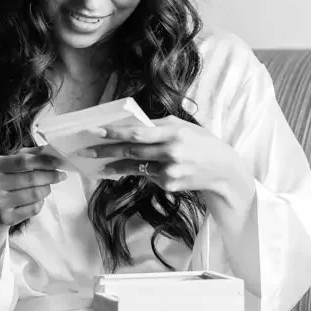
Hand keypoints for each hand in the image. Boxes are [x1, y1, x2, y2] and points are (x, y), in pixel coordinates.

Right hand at [0, 147, 67, 226]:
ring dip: (46, 189)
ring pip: (35, 194)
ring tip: (47, 186)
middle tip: (61, 175)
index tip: (60, 162)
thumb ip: (27, 155)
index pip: (23, 161)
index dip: (44, 161)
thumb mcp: (8, 164)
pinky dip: (40, 202)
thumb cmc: (2, 182)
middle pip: (31, 178)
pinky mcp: (6, 218)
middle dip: (51, 176)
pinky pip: (33, 208)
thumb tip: (49, 150)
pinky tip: (37, 199)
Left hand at [79, 115, 245, 194]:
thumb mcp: (184, 127)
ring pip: (135, 167)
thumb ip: (158, 125)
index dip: (115, 133)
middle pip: (131, 151)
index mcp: (174, 133)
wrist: (223, 172)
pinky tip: (141, 169)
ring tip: (101, 165)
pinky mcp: (168, 185)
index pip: (138, 133)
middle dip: (106, 151)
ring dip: (115, 166)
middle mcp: (171, 152)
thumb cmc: (202, 143)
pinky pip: (148, 176)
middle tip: (87, 151)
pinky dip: (141, 172)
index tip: (96, 132)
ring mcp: (169, 171)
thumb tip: (129, 126)